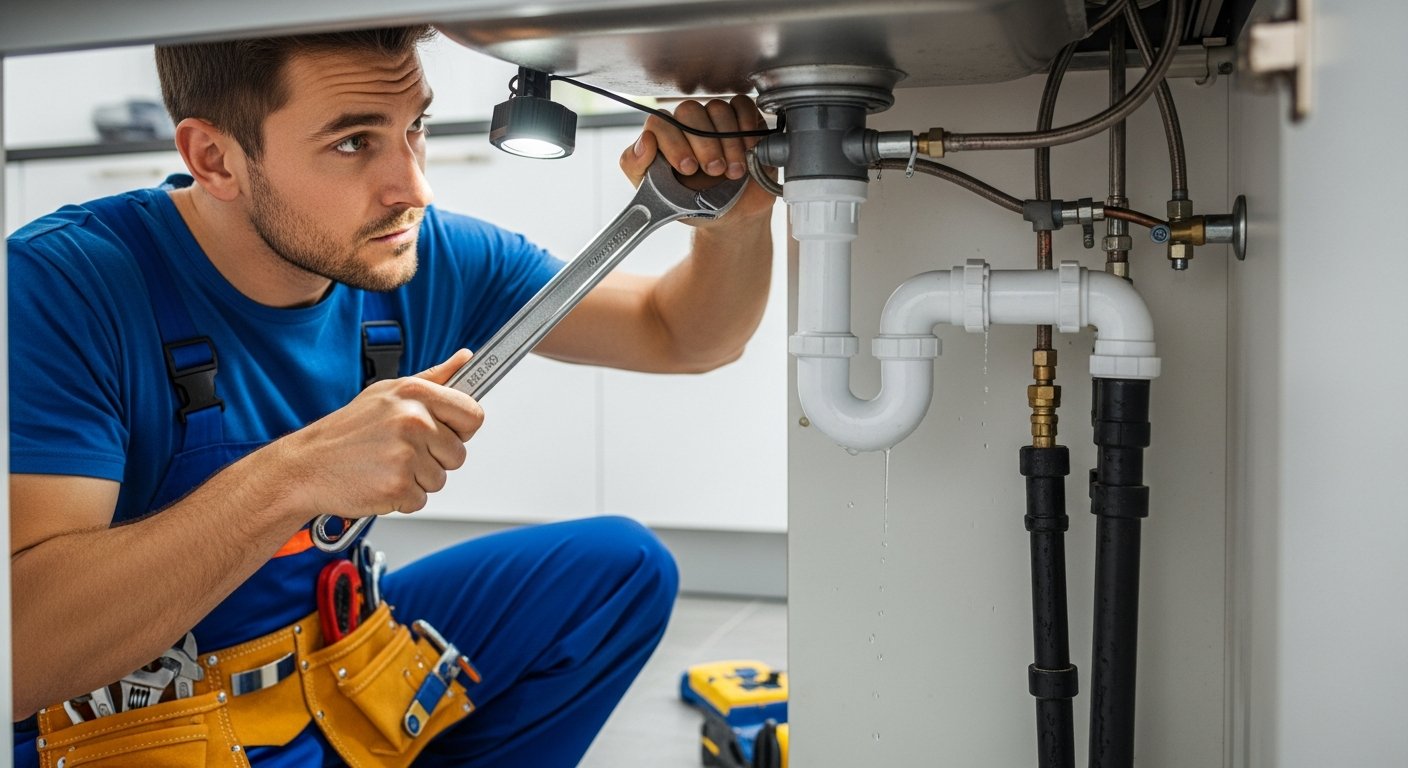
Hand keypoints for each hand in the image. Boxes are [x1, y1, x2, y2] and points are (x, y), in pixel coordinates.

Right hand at [279, 349, 481, 519]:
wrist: (305, 466)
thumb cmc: (347, 431)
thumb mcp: (387, 393)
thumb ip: (433, 378)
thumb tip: (465, 359)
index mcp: (415, 392)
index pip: (473, 414)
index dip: (461, 429)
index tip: (446, 432)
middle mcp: (413, 419)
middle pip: (458, 453)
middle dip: (435, 459)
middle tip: (400, 452)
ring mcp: (406, 453)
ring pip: (440, 479)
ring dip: (417, 480)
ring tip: (385, 465)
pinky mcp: (398, 484)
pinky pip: (420, 499)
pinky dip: (402, 498)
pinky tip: (379, 481)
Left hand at [619, 95, 776, 227]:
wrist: (731, 217)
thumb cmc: (694, 206)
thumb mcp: (659, 197)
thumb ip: (637, 168)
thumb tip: (644, 141)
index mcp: (663, 138)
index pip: (659, 122)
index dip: (673, 143)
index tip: (688, 168)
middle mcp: (687, 124)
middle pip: (689, 110)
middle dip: (704, 143)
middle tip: (714, 171)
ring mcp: (715, 119)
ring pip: (717, 108)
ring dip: (728, 141)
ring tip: (734, 171)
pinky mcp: (742, 119)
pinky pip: (742, 105)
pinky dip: (747, 125)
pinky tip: (748, 150)